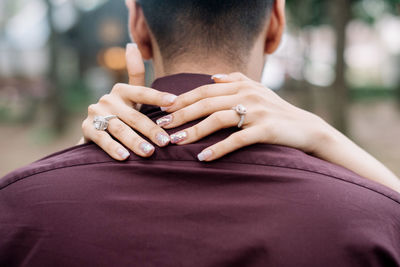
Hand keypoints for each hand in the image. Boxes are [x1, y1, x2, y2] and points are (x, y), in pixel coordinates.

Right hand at [80, 44, 176, 159]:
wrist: (95, 131)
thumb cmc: (121, 113)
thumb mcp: (130, 96)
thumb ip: (135, 74)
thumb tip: (132, 45)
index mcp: (121, 90)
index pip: (141, 91)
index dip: (157, 96)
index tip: (174, 102)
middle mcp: (108, 99)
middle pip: (133, 115)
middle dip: (151, 129)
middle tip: (165, 142)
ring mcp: (96, 114)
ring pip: (119, 128)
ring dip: (134, 141)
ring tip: (149, 152)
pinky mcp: (87, 128)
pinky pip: (102, 139)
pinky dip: (113, 148)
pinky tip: (124, 157)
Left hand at [156, 72, 327, 160]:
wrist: (305, 127)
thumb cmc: (277, 110)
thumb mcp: (258, 90)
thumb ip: (235, 80)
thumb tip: (213, 77)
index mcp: (241, 85)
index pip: (204, 90)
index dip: (183, 98)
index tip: (163, 108)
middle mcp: (247, 95)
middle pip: (206, 103)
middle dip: (181, 114)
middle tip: (162, 126)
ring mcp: (256, 112)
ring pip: (218, 119)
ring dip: (194, 131)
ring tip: (176, 142)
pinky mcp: (265, 129)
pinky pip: (237, 139)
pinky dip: (219, 148)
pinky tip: (203, 157)